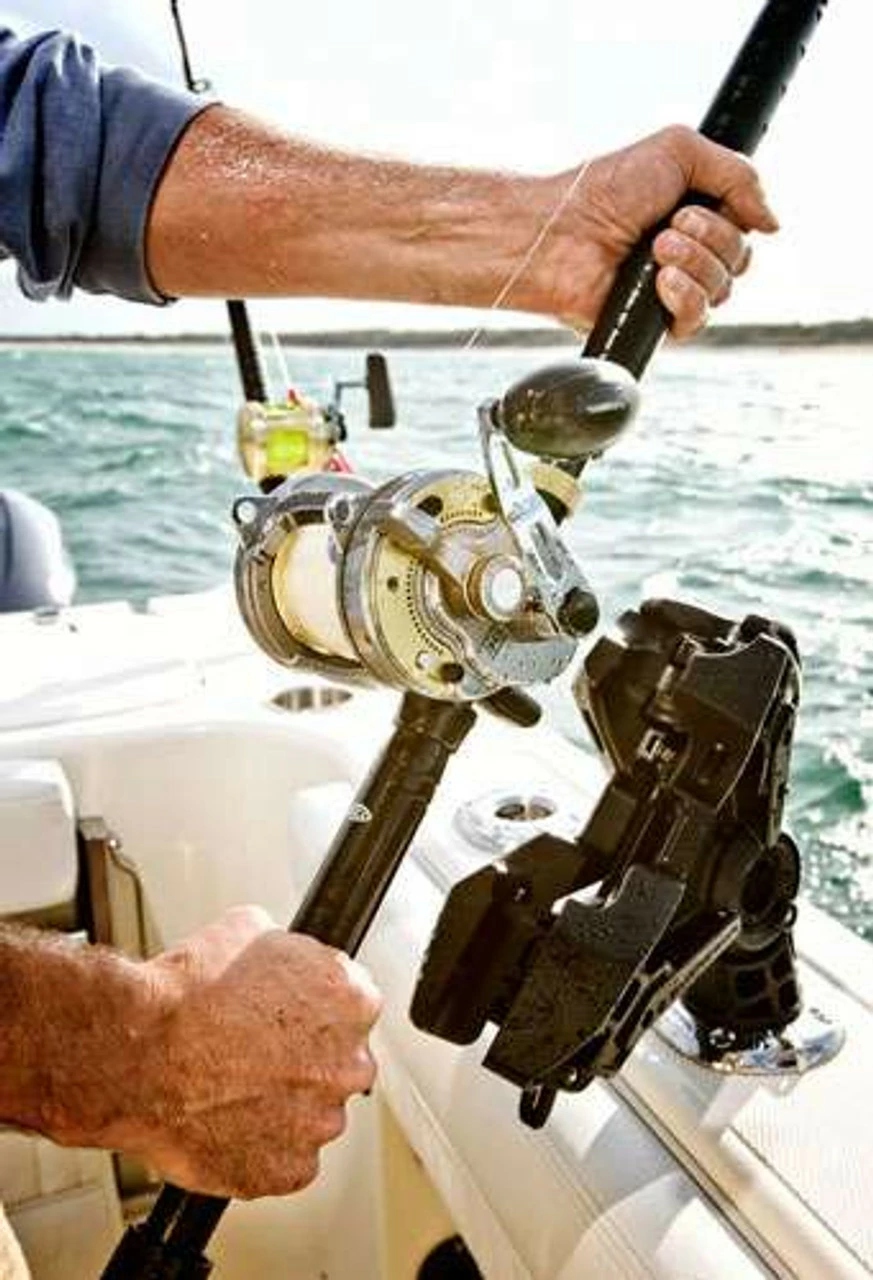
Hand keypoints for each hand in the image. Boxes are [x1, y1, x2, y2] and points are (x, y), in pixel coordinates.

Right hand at [122, 906, 380, 1198]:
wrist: (136, 1051)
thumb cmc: (184, 995)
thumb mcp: (249, 930)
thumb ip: (288, 951)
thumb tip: (283, 955)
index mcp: (349, 1000)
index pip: (354, 1006)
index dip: (316, 1010)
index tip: (291, 1018)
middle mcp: (347, 1062)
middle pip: (341, 1064)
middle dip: (308, 1061)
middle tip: (258, 1055)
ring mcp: (319, 1121)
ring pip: (313, 1115)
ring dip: (285, 1107)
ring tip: (231, 1091)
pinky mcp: (287, 1170)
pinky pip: (286, 1162)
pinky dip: (260, 1150)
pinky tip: (226, 1124)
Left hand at [528, 125, 777, 338]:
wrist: (560, 231)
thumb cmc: (604, 189)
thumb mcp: (680, 151)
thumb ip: (738, 175)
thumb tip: (772, 221)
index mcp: (695, 217)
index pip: (745, 228)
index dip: (735, 214)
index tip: (695, 202)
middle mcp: (687, 255)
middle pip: (740, 259)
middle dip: (712, 236)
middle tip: (669, 224)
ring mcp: (672, 291)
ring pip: (723, 289)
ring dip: (695, 261)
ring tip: (656, 247)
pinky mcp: (655, 322)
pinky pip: (698, 320)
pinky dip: (686, 296)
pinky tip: (661, 281)